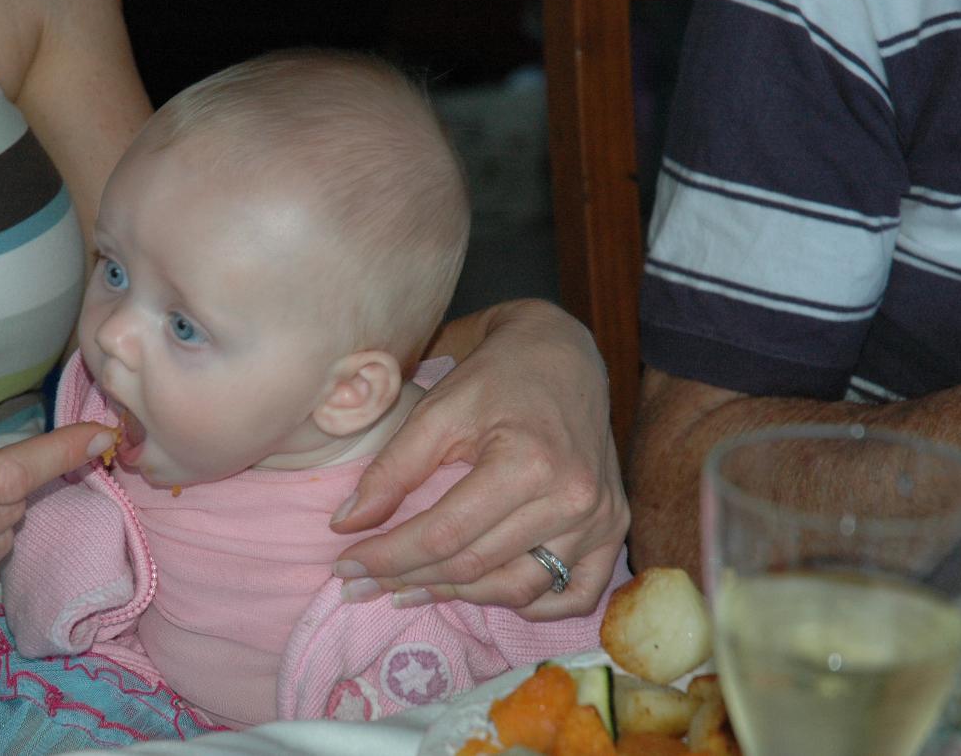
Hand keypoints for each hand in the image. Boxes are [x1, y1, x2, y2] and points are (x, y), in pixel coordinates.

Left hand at [329, 305, 629, 619]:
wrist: (562, 356)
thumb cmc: (495, 377)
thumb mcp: (437, 410)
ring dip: (459, 596)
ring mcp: (601, 518)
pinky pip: (576, 594)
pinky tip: (488, 591)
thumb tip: (346, 525)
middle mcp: (573, 498)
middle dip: (409, 579)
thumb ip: (392, 469)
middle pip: (476, 565)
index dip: (388, 556)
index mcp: (528, 462)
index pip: (444, 533)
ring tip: (409, 589)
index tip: (346, 564)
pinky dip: (532, 604)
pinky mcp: (615, 527)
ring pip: (519, 588)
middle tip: (362, 584)